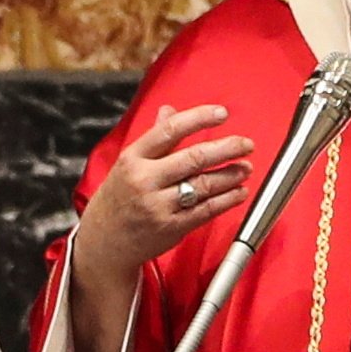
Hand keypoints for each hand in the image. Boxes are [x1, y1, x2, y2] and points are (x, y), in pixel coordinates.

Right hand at [75, 103, 254, 283]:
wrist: (103, 241)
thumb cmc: (119, 198)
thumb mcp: (128, 163)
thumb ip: (154, 138)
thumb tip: (170, 110)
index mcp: (133, 158)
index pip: (170, 130)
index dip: (199, 118)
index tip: (222, 113)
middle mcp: (144, 180)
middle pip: (194, 158)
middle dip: (227, 148)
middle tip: (246, 144)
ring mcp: (157, 205)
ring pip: (204, 185)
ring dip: (231, 175)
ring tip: (246, 168)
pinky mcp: (170, 227)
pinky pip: (206, 210)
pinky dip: (227, 200)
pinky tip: (239, 192)